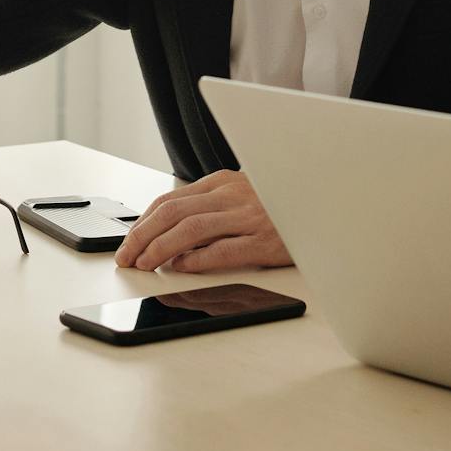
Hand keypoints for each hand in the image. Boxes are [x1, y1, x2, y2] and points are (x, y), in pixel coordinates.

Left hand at [116, 170, 291, 272]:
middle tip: (127, 257)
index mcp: (224, 182)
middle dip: (143, 236)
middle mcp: (233, 195)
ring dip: (161, 247)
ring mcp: (249, 217)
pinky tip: (181, 267)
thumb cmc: (280, 208)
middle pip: (174, 212)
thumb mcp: (242, 198)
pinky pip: (224, 249)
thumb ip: (210, 210)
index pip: (170, 199)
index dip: (143, 221)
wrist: (324, 209)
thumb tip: (171, 238)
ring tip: (145, 264)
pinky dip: (198, 259)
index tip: (129, 241)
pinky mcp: (265, 240)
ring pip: (191, 229)